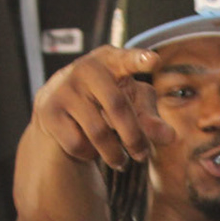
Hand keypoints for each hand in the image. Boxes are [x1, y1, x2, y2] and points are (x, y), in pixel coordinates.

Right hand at [33, 46, 175, 167]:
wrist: (58, 105)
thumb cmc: (106, 100)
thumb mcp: (132, 104)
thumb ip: (152, 119)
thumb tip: (170, 137)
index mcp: (111, 60)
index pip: (126, 59)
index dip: (139, 60)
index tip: (154, 61)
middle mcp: (85, 69)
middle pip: (117, 107)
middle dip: (134, 137)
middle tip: (142, 156)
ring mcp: (64, 88)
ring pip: (98, 132)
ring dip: (114, 154)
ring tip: (121, 161)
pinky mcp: (49, 111)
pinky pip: (77, 143)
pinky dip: (89, 154)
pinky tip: (91, 150)